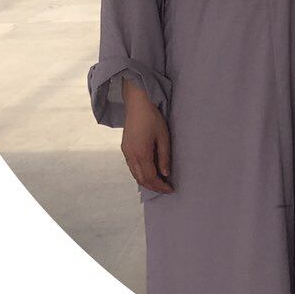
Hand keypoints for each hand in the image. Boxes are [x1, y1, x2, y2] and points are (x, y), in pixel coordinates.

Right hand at [121, 79, 172, 193]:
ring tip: (159, 182)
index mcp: (141, 154)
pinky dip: (140, 173)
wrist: (137, 104)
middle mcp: (131, 156)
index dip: (160, 186)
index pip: (151, 177)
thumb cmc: (153, 118)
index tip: (170, 189)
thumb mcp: (163, 136)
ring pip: (135, 174)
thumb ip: (164, 156)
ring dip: (146, 181)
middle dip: (154, 186)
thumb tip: (165, 174)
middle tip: (166, 188)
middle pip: (141, 179)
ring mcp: (126, 153)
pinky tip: (149, 171)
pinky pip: (132, 167)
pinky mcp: (124, 148)